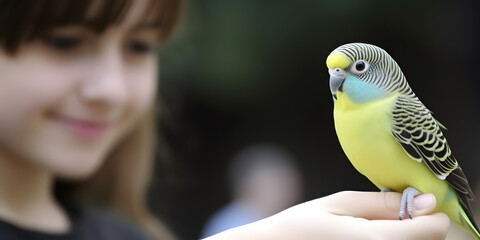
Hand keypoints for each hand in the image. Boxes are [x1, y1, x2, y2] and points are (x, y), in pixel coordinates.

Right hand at [204, 191, 449, 239]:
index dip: (431, 214)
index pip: (434, 231)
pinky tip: (367, 238)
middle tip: (389, 215)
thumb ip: (384, 203)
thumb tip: (426, 200)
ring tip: (373, 227)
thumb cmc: (303, 224)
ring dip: (405, 235)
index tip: (417, 204)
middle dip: (417, 226)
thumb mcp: (341, 203)